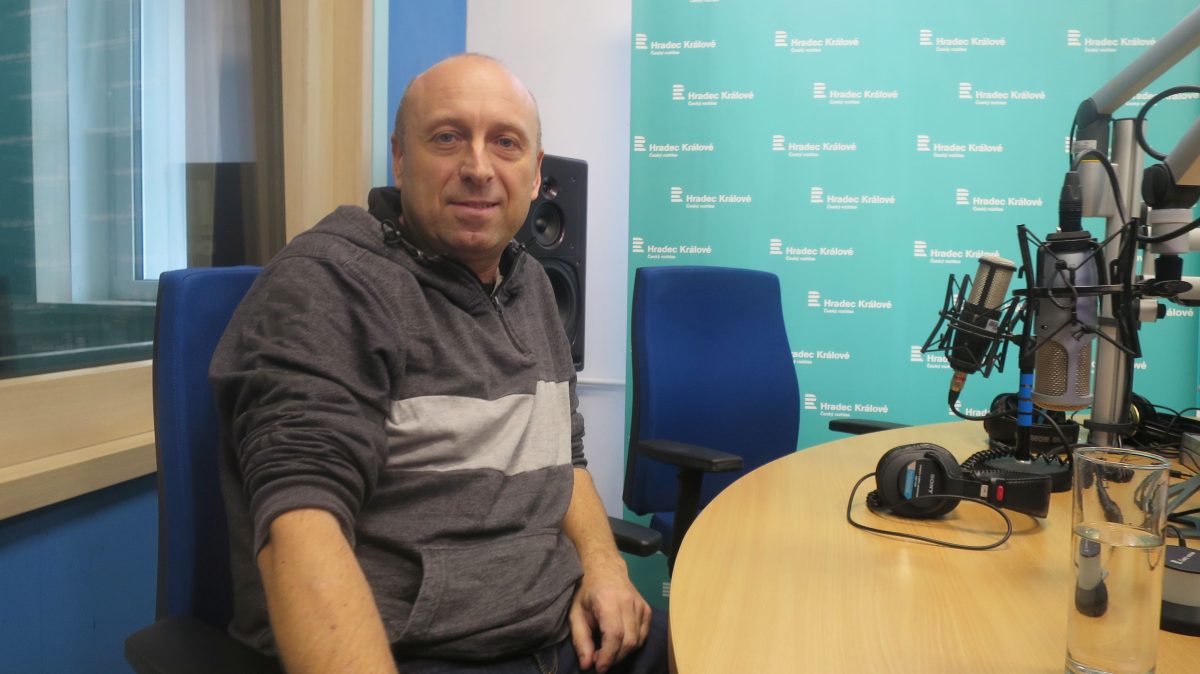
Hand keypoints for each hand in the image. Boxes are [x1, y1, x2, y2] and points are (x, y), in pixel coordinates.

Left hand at [568, 557, 651, 672]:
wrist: (605, 569)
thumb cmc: (587, 591)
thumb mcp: (576, 614)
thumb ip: (581, 640)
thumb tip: (587, 665)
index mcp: (609, 601)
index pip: (615, 635)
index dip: (608, 656)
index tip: (598, 668)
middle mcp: (629, 602)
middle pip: (629, 641)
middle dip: (615, 658)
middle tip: (600, 661)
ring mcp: (641, 605)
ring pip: (638, 641)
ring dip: (623, 654)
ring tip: (608, 652)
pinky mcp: (647, 610)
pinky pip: (644, 635)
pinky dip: (633, 645)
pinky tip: (620, 643)